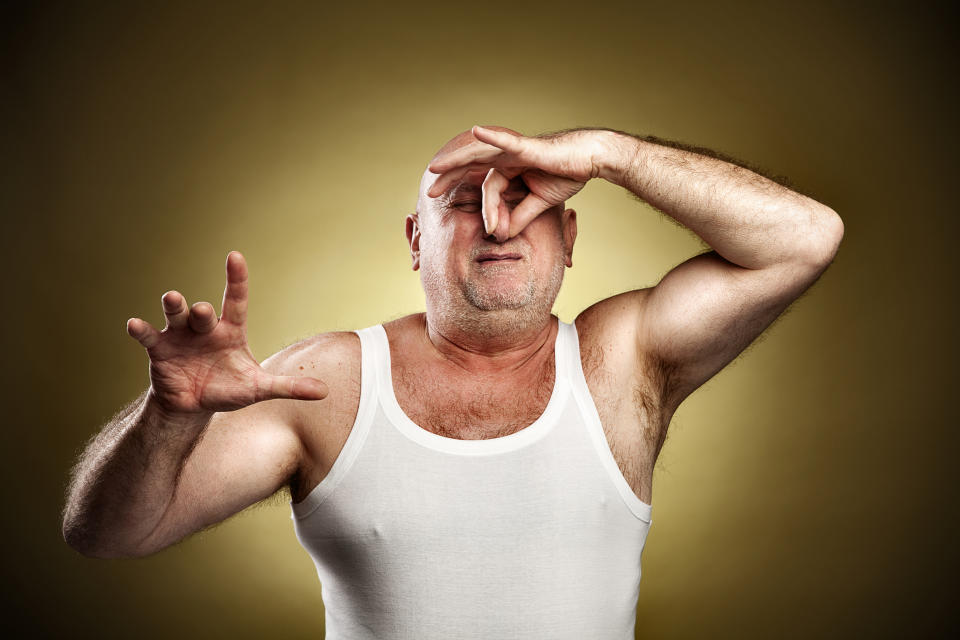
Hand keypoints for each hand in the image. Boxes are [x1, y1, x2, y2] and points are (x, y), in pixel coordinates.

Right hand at [125, 251, 327, 414]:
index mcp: (231, 331)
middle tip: (202, 311)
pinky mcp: (159, 350)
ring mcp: (180, 336)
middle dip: (201, 309)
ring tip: (173, 299)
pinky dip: (141, 330)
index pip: (235, 299)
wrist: (194, 406)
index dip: (236, 278)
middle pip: (203, 310)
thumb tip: (324, 392)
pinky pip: (148, 336)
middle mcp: (204, 328)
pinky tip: (134, 324)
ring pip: (175, 314)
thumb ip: (288, 387)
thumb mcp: (259, 389)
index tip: (234, 256)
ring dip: (174, 305)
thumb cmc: (228, 390)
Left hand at [427, 126, 611, 240]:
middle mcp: (507, 156)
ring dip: (456, 160)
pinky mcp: (528, 147)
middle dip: (449, 178)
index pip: (489, 191)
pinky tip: (474, 131)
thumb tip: (502, 234)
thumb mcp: (538, 203)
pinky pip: (506, 142)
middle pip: (471, 166)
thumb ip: (519, 216)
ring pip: (479, 154)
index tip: (493, 231)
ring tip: (436, 168)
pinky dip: (490, 137)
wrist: (591, 161)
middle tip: (429, 192)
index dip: (487, 212)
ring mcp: (516, 150)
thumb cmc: (567, 174)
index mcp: (509, 168)